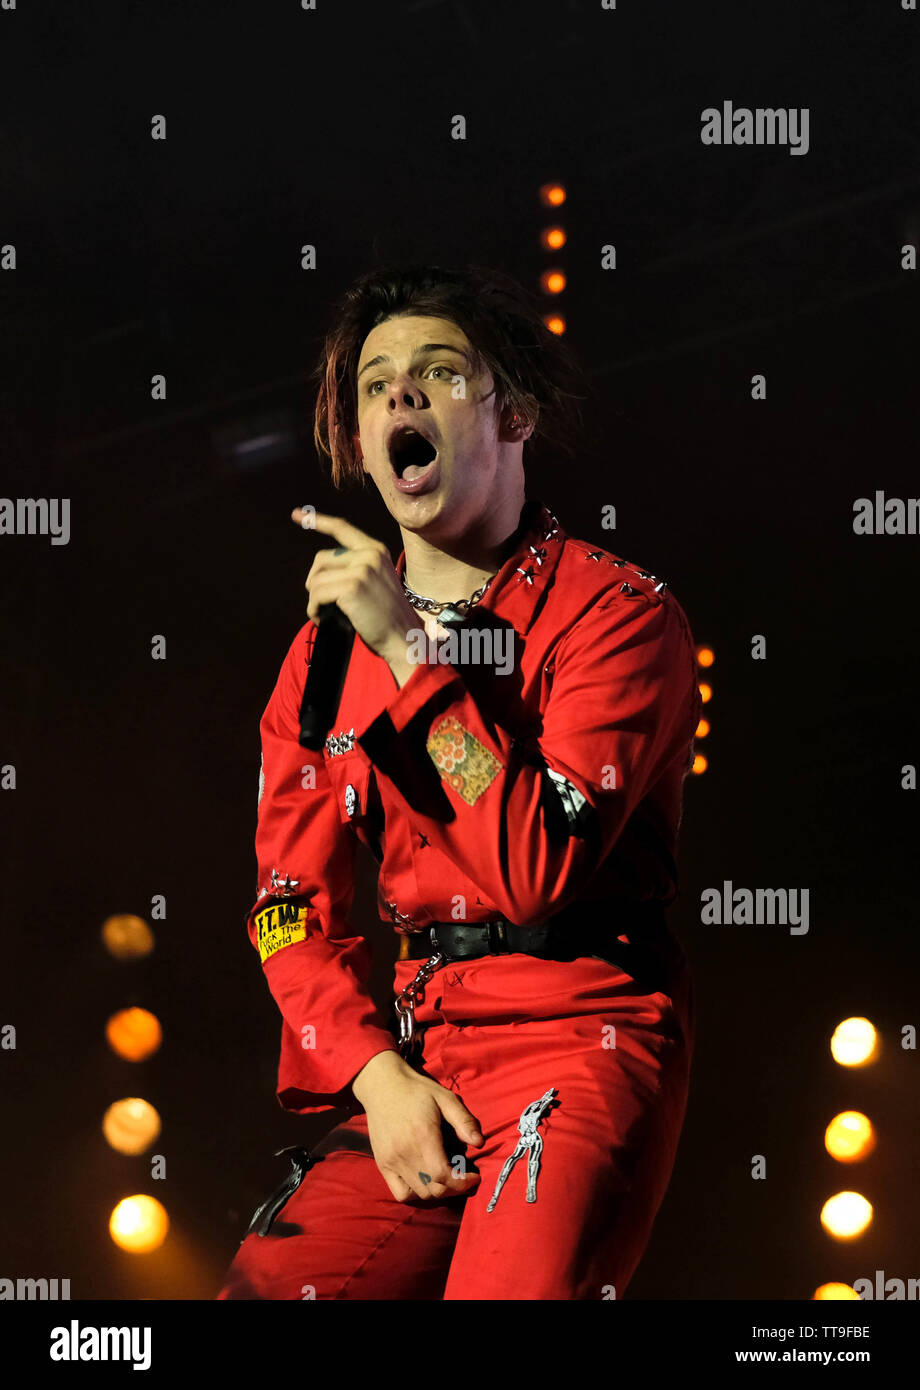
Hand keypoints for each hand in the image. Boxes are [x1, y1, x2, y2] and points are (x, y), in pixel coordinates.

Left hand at [292, 508, 421, 667]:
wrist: (403, 637)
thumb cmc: (386, 617)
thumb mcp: (377, 581)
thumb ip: (355, 567)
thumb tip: (320, 570)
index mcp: (376, 550)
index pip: (342, 528)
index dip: (318, 521)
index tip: (297, 514)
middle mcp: (370, 554)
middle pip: (321, 560)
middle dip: (315, 582)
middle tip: (322, 603)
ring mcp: (361, 569)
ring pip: (316, 579)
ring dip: (315, 600)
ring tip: (326, 613)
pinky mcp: (351, 586)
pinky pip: (316, 594)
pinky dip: (313, 610)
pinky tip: (322, 619)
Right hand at [351, 1051, 483, 1202]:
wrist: (382, 1085)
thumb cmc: (417, 1091)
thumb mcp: (445, 1098)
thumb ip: (463, 1120)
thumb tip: (479, 1142)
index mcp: (423, 1136)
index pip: (443, 1176)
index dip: (462, 1183)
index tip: (474, 1177)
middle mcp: (405, 1153)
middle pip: (434, 1189)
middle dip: (455, 1188)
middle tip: (464, 1177)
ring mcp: (391, 1161)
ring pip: (419, 1194)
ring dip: (437, 1191)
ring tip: (447, 1178)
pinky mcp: (382, 1165)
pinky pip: (400, 1193)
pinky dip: (416, 1194)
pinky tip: (425, 1181)